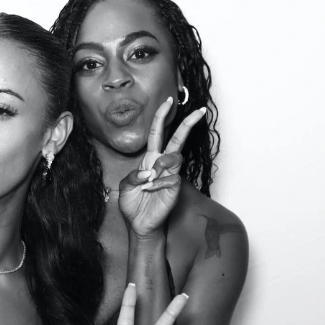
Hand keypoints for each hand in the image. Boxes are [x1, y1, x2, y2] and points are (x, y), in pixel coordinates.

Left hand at [119, 98, 206, 236]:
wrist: (139, 223)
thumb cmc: (133, 203)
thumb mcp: (125, 186)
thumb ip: (133, 176)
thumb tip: (149, 173)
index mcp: (149, 159)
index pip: (158, 134)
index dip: (161, 117)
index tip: (168, 101)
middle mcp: (162, 164)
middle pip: (178, 140)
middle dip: (187, 124)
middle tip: (200, 111)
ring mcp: (171, 175)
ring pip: (175, 158)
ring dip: (161, 164)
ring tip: (150, 179)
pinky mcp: (176, 188)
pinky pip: (171, 179)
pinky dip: (158, 184)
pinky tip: (150, 191)